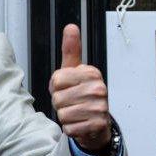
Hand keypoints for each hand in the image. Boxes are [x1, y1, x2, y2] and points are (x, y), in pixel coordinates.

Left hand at [49, 24, 111, 152]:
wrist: (97, 123)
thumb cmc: (83, 95)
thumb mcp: (74, 71)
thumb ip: (71, 50)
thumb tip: (71, 27)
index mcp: (91, 73)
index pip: (56, 80)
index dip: (56, 88)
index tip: (68, 89)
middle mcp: (98, 88)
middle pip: (58, 98)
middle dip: (60, 104)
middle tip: (73, 103)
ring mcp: (100, 107)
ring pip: (63, 114)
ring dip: (65, 117)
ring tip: (77, 113)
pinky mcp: (97, 124)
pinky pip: (69, 127)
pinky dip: (71, 129)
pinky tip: (81, 124)